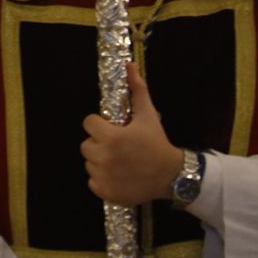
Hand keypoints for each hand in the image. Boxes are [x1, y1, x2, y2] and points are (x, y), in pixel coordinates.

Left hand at [80, 63, 182, 205]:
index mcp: (110, 137)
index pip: (88, 123)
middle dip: (99, 143)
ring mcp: (103, 176)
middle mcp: (103, 157)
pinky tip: (118, 175)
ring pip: (89, 163)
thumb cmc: (157, 143)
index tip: (113, 129)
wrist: (171, 175)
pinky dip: (102, 179)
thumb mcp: (148, 115)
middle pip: (86, 144)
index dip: (100, 124)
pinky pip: (93, 182)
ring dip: (100, 161)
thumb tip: (129, 65)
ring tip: (120, 161)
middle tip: (118, 146)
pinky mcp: (105, 192)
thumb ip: (136, 90)